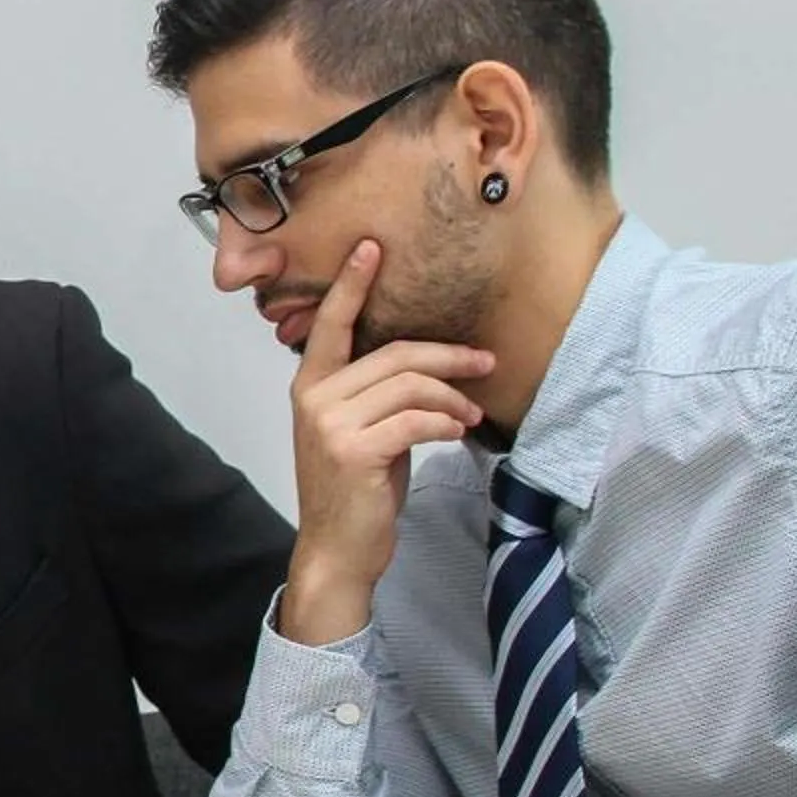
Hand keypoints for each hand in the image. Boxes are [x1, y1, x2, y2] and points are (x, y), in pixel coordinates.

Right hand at [280, 239, 493, 646]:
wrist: (338, 548)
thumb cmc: (356, 489)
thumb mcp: (361, 431)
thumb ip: (378, 394)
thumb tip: (432, 365)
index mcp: (311, 386)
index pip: (330, 325)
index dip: (352, 285)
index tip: (372, 249)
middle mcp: (314, 397)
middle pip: (394, 354)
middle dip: (448, 356)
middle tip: (485, 361)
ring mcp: (330, 423)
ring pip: (410, 385)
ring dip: (453, 397)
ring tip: (471, 414)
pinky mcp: (354, 450)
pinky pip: (416, 419)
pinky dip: (445, 422)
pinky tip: (456, 431)